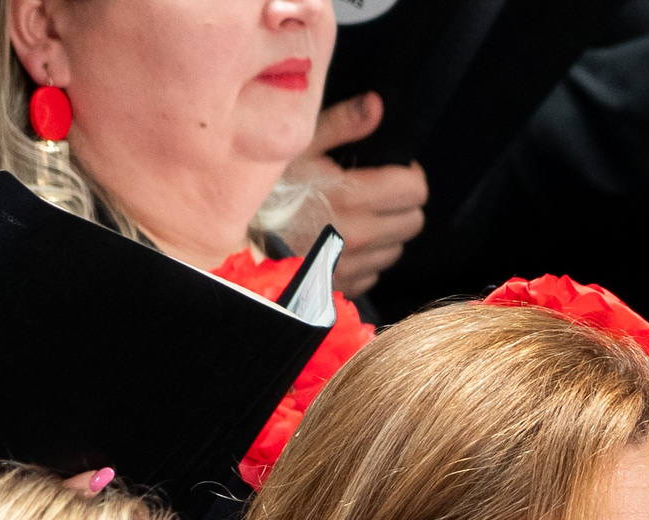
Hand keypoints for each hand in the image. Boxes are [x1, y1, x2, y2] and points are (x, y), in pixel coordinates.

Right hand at [284, 93, 430, 296]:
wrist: (233, 234)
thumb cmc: (265, 187)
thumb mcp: (299, 145)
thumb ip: (342, 124)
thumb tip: (375, 105)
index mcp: (352, 196)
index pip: (415, 189)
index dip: (409, 174)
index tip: (395, 169)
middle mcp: (358, 235)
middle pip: (413, 221)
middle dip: (403, 203)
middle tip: (380, 191)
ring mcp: (351, 265)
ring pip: (396, 248)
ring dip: (387, 232)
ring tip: (360, 215)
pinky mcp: (341, 285)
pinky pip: (374, 273)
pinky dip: (367, 257)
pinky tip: (344, 239)